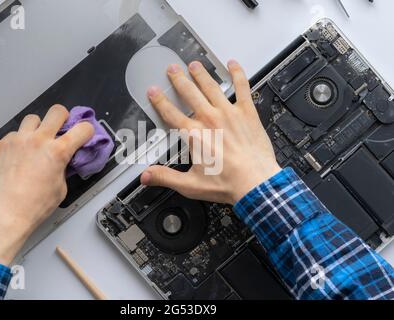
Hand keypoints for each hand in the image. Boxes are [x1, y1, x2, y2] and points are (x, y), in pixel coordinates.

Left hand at [0, 105, 93, 264]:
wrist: (5, 214)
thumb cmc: (35, 205)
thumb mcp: (61, 187)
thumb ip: (64, 167)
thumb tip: (63, 160)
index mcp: (58, 152)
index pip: (83, 128)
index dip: (87, 131)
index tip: (85, 135)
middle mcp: (38, 140)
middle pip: (57, 111)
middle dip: (64, 119)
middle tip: (61, 131)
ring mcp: (18, 140)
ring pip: (33, 118)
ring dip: (39, 127)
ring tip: (37, 142)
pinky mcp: (3, 144)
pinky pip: (16, 133)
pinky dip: (21, 140)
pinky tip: (20, 155)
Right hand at [141, 61, 280, 204]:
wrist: (255, 183)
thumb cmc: (227, 183)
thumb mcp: (190, 185)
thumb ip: (166, 177)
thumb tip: (146, 176)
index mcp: (194, 135)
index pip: (171, 113)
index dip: (160, 101)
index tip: (154, 92)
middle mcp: (209, 119)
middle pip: (189, 93)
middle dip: (179, 79)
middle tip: (173, 69)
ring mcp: (228, 113)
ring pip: (211, 86)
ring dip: (201, 74)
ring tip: (194, 64)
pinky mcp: (246, 113)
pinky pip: (241, 87)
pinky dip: (237, 74)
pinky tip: (233, 65)